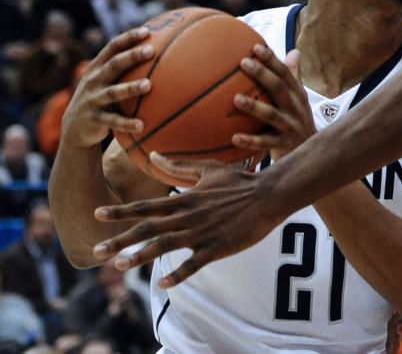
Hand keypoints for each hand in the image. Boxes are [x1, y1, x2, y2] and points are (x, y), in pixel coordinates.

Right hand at [59, 27, 153, 149]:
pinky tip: (142, 125)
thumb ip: (122, 67)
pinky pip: (113, 121)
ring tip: (148, 85)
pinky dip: (127, 123)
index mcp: (97, 67)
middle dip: (132, 56)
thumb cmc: (99, 97)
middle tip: (151, 50)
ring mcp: (92, 99)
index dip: (128, 38)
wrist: (74, 128)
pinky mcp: (94, 119)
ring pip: (113, 92)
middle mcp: (93, 80)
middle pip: (114, 65)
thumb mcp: (104, 80)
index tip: (147, 31)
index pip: (112, 47)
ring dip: (130, 88)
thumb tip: (156, 50)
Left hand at [92, 157, 283, 286]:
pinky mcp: (217, 247)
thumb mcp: (210, 168)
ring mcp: (202, 233)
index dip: (120, 211)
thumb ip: (180, 166)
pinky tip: (162, 284)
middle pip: (147, 229)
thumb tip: (155, 155)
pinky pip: (193, 264)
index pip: (146, 206)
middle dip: (119, 240)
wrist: (269, 194)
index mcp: (185, 199)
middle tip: (95, 250)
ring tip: (119, 265)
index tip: (97, 213)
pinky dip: (177, 275)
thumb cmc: (240, 180)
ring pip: (164, 246)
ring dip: (140, 257)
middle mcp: (188, 216)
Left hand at [231, 46, 315, 160]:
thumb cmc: (298, 121)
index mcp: (297, 95)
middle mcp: (295, 108)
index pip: (285, 73)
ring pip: (272, 115)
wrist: (312, 154)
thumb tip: (294, 51)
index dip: (272, 60)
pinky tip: (234, 137)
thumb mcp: (299, 99)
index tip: (256, 46)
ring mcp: (290, 127)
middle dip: (262, 74)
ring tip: (236, 98)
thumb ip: (294, 77)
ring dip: (254, 106)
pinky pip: (265, 143)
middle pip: (279, 88)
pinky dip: (250, 141)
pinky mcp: (284, 145)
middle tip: (243, 62)